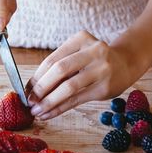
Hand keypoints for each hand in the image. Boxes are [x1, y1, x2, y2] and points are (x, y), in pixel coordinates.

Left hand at [25, 30, 139, 119]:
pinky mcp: (105, 87)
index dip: (36, 76)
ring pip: (69, 87)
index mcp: (81, 38)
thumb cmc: (93, 60)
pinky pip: (77, 99)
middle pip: (60, 70)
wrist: (126, 63)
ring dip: (49, 101)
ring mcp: (101, 69)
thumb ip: (59, 66)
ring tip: (37, 110)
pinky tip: (49, 114)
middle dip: (41, 88)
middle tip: (29, 101)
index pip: (52, 59)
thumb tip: (31, 88)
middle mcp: (93, 51)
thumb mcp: (78, 54)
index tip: (25, 90)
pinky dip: (60, 108)